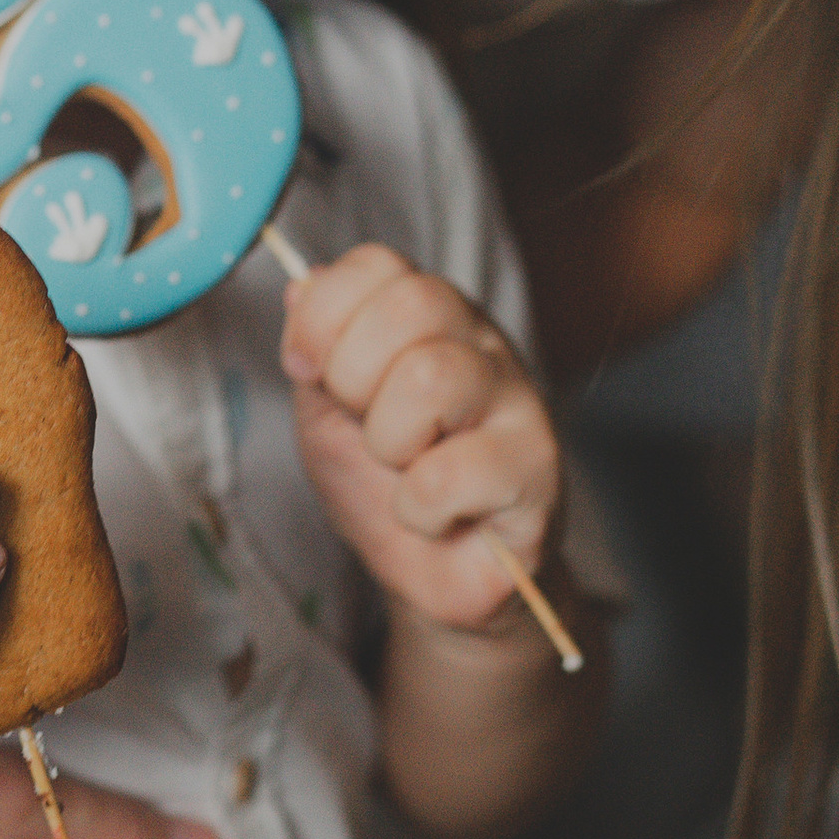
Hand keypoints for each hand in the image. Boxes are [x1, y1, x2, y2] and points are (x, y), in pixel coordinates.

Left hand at [279, 243, 560, 642]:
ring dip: (390, 442)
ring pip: (432, 376)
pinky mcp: (536, 468)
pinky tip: (435, 514)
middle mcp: (478, 342)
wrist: (434, 575)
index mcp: (428, 316)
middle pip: (413, 302)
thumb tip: (303, 284)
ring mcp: (516, 398)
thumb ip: (315, 346)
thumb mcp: (326, 409)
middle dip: (355, 376)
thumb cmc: (384, 485)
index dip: (324, 315)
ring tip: (405, 468)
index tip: (307, 369)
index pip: (379, 264)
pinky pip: (447, 474)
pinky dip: (418, 508)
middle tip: (366, 425)